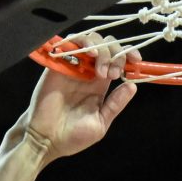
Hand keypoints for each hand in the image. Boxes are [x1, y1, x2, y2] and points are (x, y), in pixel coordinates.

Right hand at [19, 38, 138, 161]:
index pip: (117, 59)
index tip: (135, 62)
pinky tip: (89, 55)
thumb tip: (133, 86)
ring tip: (101, 70)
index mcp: (100, 84)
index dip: (128, 55)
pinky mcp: (57, 65)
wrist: (46, 141)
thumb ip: (115, 104)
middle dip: (116, 53)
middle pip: (107, 45)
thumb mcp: (101, 123)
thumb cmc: (72, 137)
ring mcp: (72, 67)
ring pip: (90, 39)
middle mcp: (88, 72)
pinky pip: (68, 43)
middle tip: (112, 74)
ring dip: (101, 48)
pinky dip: (80, 42)